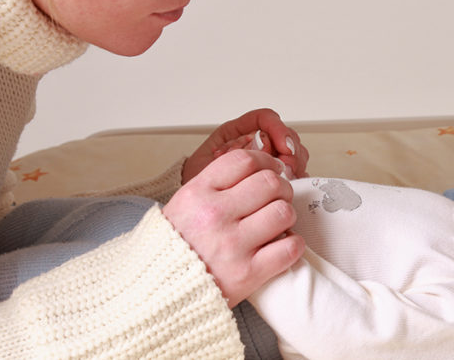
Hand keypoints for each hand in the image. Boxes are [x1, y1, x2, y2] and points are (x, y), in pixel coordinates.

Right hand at [163, 149, 304, 306]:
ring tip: (277, 223)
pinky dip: (293, 244)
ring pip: (283, 212)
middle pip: (270, 182)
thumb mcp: (185, 203)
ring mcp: (232, 245)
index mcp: (198, 193)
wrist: (160, 291)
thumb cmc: (177, 245)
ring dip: (287, 215)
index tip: (272, 169)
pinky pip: (289, 248)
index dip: (266, 161)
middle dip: (281, 187)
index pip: (244, 161)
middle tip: (277, 198)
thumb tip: (257, 164)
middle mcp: (215, 215)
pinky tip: (282, 244)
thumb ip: (216, 182)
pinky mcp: (247, 273)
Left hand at [182, 108, 308, 182]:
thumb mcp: (208, 165)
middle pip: (286, 134)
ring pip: (295, 151)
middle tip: (287, 166)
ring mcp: (268, 161)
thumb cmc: (199, 188)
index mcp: (238, 133)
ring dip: (296, 162)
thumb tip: (262, 146)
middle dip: (291, 149)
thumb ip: (234, 154)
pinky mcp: (277, 178)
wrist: (199, 215)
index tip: (283, 145)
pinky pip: (296, 171)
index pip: (265, 119)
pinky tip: (292, 184)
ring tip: (287, 177)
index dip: (278, 129)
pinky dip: (298, 176)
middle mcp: (256, 144)